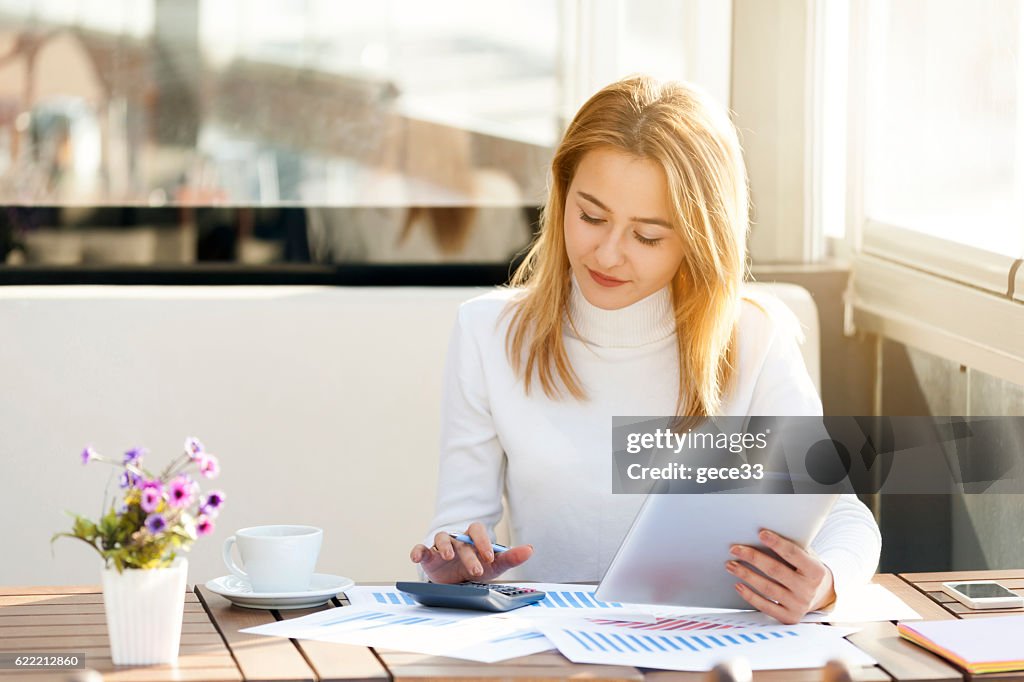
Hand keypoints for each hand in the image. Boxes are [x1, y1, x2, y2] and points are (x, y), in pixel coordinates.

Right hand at [409, 521, 532, 583]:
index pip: (477, 530)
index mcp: (473, 538)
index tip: (489, 556)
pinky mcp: (428, 557)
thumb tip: (530, 549)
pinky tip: (417, 557)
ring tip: (448, 557)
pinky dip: (417, 551)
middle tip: (477, 570)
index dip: (483, 542)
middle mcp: (457, 539)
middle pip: (461, 540)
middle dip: (469, 555)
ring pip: (441, 539)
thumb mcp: (495, 565)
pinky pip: (421, 549)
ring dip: (444, 546)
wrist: (457, 582)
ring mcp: (441, 546)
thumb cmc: (477, 567)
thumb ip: (511, 557)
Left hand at [725, 529, 834, 623]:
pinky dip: (750, 596)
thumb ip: (791, 549)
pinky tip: (738, 585)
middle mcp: (808, 590)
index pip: (793, 554)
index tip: (761, 533)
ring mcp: (798, 605)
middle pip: (775, 570)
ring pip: (767, 588)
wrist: (821, 596)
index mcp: (815, 571)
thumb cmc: (806, 569)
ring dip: (746, 575)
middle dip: (753, 558)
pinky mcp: (789, 617)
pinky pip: (765, 606)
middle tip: (735, 549)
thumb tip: (762, 536)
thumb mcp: (807, 557)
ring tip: (731, 565)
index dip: (777, 543)